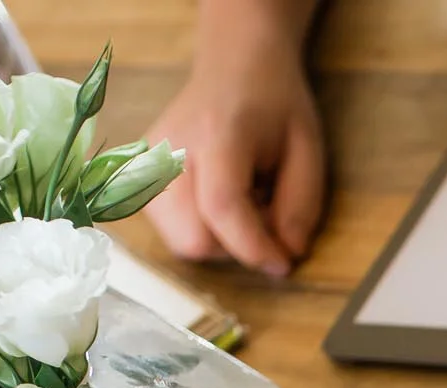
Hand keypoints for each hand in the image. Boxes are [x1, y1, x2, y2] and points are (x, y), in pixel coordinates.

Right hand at [146, 2, 323, 276]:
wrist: (234, 65)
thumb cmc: (274, 104)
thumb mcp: (307, 149)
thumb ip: (300, 205)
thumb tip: (285, 257)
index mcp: (216, 133)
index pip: (222, 207)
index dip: (253, 247)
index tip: (282, 264)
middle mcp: (170, 149)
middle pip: (191, 239)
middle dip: (235, 247)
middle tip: (264, 218)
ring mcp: (147, 162)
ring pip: (179, 241)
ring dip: (219, 241)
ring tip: (243, 204)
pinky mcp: (140, 175)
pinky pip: (171, 229)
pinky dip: (202, 229)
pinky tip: (220, 201)